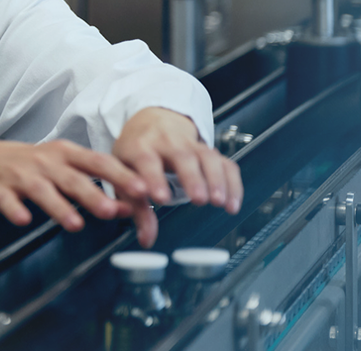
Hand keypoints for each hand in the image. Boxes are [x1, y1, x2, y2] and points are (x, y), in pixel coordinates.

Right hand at [0, 137, 149, 232]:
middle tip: (112, 210)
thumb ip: (89, 184)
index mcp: (62, 154)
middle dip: (93, 194)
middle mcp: (43, 162)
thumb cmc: (21, 165)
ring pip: (41, 190)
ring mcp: (18, 175)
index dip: (120, 175)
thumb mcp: (57, 167)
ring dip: (59, 207)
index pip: (98, 162)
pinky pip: (6, 200)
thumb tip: (124, 206)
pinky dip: (15, 209)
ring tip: (74, 224)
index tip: (141, 189)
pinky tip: (22, 219)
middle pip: (72, 178)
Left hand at [112, 107, 242, 247]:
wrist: (151, 122)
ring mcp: (191, 143)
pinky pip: (225, 164)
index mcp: (139, 147)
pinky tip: (233, 203)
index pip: (146, 160)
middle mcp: (166, 141)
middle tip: (198, 199)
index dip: (154, 178)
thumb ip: (136, 208)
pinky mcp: (209, 150)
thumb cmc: (136, 152)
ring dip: (216, 180)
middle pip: (181, 156)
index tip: (161, 197)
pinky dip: (232, 183)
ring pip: (207, 157)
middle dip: (192, 178)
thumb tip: (146, 239)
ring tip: (220, 203)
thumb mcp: (126, 175)